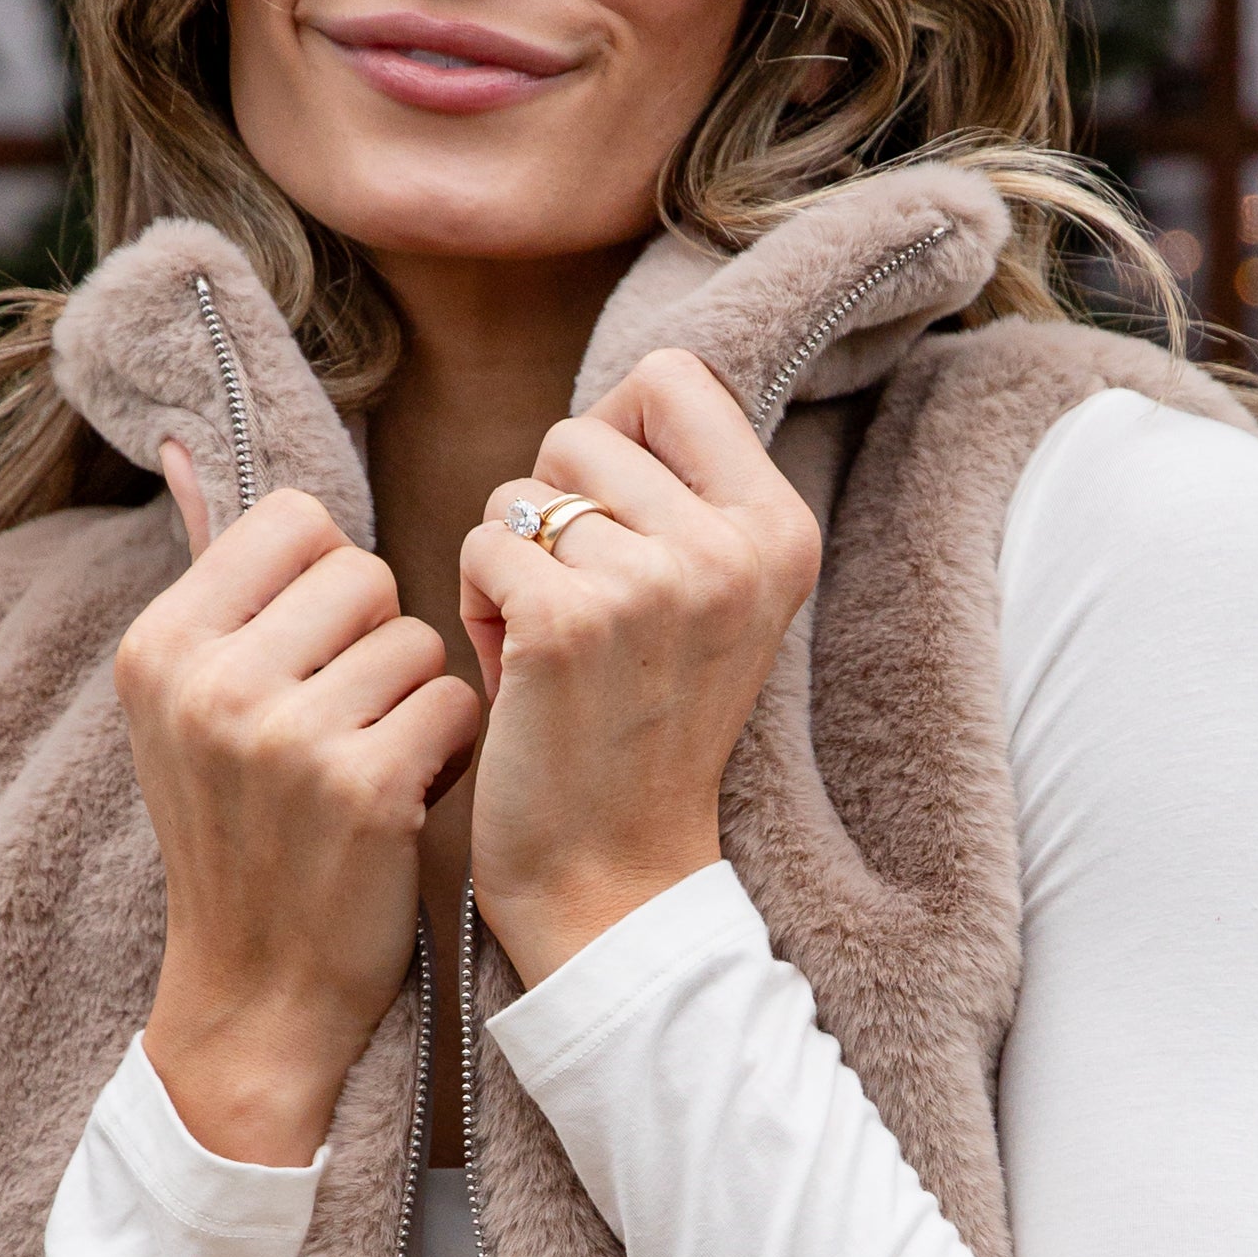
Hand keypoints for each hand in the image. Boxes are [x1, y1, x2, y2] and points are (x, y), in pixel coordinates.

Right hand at [118, 442, 480, 1163]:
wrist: (254, 991)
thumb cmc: (238, 832)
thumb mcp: (187, 704)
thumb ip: (204, 572)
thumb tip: (187, 446)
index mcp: (159, 645)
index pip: (294, 520)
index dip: (327, 582)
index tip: (311, 655)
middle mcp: (209, 681)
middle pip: (365, 573)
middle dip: (377, 642)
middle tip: (344, 722)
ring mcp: (283, 736)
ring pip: (419, 638)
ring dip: (417, 700)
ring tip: (370, 765)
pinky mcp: (365, 788)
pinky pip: (455, 703)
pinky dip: (448, 751)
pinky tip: (404, 801)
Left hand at [459, 350, 819, 988]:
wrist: (616, 878)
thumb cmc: (639, 727)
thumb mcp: (708, 598)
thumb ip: (685, 494)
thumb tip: (627, 393)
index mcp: (779, 530)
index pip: (672, 378)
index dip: (615, 437)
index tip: (615, 524)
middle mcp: (732, 547)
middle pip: (582, 431)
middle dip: (553, 513)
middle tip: (581, 614)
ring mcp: (655, 582)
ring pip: (520, 490)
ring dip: (511, 562)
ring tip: (552, 648)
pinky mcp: (567, 621)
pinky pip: (478, 545)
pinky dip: (477, 606)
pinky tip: (518, 677)